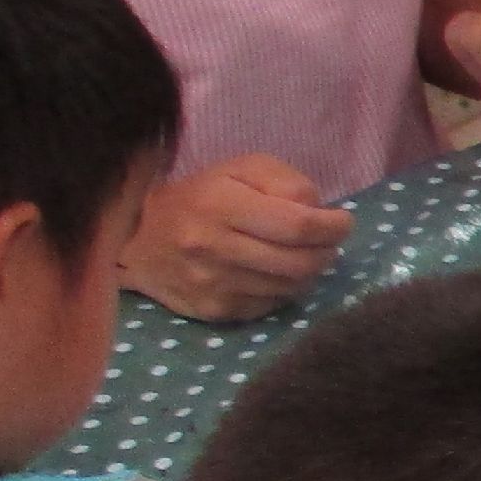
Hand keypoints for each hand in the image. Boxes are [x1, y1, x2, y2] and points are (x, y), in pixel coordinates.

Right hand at [122, 156, 349, 321]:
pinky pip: (272, 304)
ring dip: (309, 271)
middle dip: (328, 251)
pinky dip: (285, 289)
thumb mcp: (242, 170)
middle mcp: (213, 247)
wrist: (138, 239)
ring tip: (301, 254)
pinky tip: (275, 272)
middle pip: (300, 262)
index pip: (297, 226)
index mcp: (220, 205)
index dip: (333, 227)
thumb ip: (285, 183)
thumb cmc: (202, 196)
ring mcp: (213, 284)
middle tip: (329, 242)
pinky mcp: (215, 310)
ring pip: (291, 287)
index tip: (343, 222)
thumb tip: (318, 211)